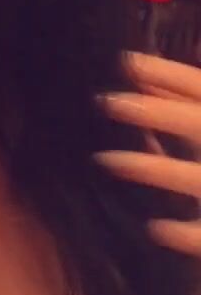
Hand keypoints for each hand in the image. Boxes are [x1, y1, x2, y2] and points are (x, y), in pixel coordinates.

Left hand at [93, 52, 200, 256]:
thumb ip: (187, 94)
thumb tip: (154, 63)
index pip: (199, 86)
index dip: (166, 73)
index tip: (125, 60)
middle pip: (195, 124)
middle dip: (154, 111)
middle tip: (105, 100)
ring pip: (192, 177)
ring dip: (151, 168)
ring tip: (104, 159)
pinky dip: (185, 233)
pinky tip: (154, 228)